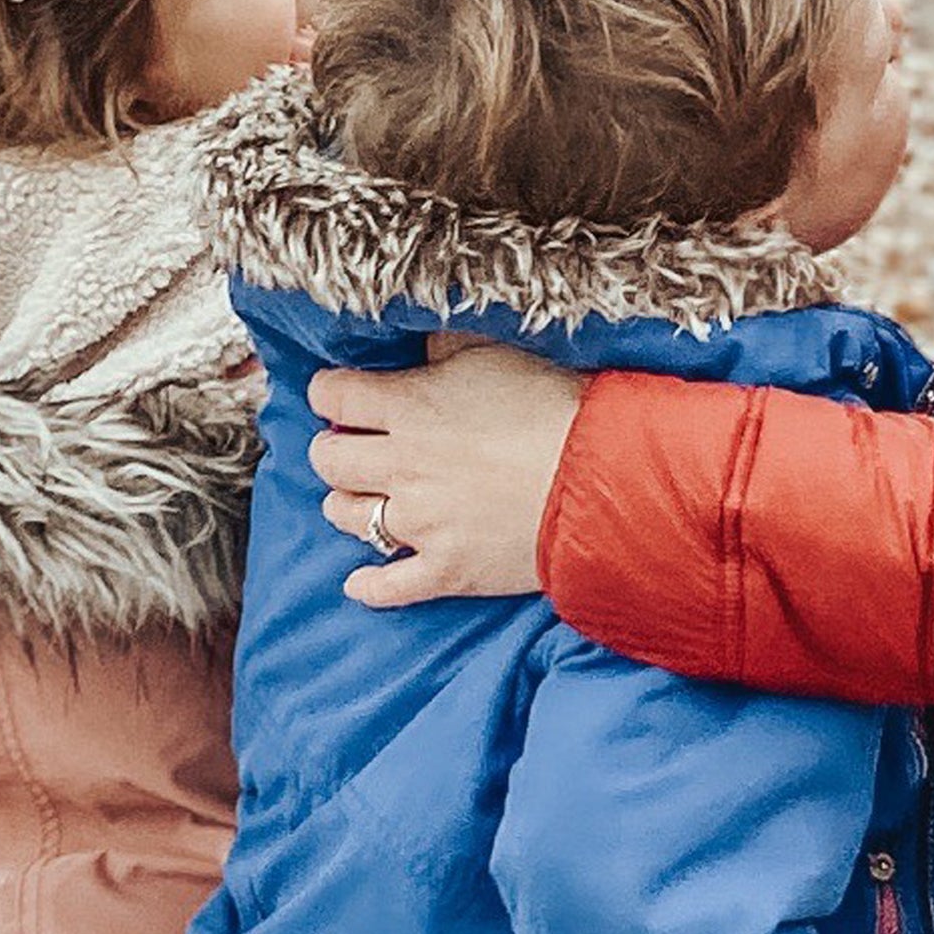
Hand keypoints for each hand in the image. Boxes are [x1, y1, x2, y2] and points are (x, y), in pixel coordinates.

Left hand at [308, 337, 587, 602]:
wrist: (604, 478)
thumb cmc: (556, 408)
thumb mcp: (497, 354)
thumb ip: (446, 348)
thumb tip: (421, 347)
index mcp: (410, 407)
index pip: (334, 396)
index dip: (329, 392)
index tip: (336, 394)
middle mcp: (404, 467)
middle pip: (329, 460)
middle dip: (331, 450)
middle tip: (349, 446)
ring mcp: (422, 523)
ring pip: (347, 517)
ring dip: (347, 505)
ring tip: (362, 498)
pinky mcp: (446, 569)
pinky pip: (388, 586)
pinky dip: (368, 584)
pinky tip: (358, 581)